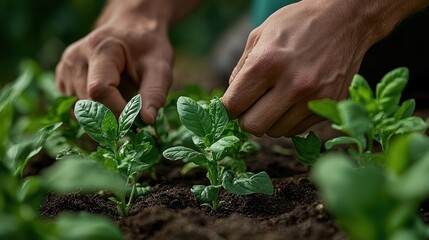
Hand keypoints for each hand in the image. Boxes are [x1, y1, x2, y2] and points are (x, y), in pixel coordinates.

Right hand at [56, 1, 172, 123]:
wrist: (131, 30)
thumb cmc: (148, 49)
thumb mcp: (160, 68)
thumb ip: (154, 93)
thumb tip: (147, 121)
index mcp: (100, 49)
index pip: (99, 90)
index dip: (118, 111)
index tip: (137, 121)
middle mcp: (75, 58)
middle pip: (88, 104)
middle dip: (111, 120)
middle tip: (132, 125)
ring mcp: (65, 69)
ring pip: (79, 112)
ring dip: (101, 120)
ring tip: (122, 109)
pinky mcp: (62, 80)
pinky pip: (74, 110)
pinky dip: (92, 115)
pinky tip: (108, 104)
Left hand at [222, 1, 385, 136]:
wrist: (346, 18)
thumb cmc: (298, 24)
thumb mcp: (260, 35)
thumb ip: (241, 69)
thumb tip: (231, 100)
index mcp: (267, 63)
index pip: (233, 105)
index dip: (226, 109)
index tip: (231, 106)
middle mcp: (292, 84)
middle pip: (253, 127)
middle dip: (246, 119)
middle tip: (252, 106)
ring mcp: (315, 98)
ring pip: (276, 132)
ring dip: (270, 120)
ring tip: (276, 99)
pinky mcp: (331, 105)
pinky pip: (297, 129)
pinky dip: (289, 120)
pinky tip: (294, 100)